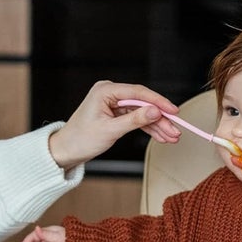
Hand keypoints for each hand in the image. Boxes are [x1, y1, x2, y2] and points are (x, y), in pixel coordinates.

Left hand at [47, 81, 180, 171]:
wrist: (66, 150)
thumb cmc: (81, 139)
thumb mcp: (110, 130)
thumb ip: (134, 120)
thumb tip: (155, 111)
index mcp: (105, 91)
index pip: (138, 93)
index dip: (159, 102)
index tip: (174, 111)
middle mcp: (111, 93)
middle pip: (143, 103)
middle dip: (161, 118)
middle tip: (175, 130)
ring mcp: (114, 103)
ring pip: (142, 112)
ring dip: (158, 125)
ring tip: (172, 137)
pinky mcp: (116, 113)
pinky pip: (137, 119)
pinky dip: (149, 128)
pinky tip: (161, 136)